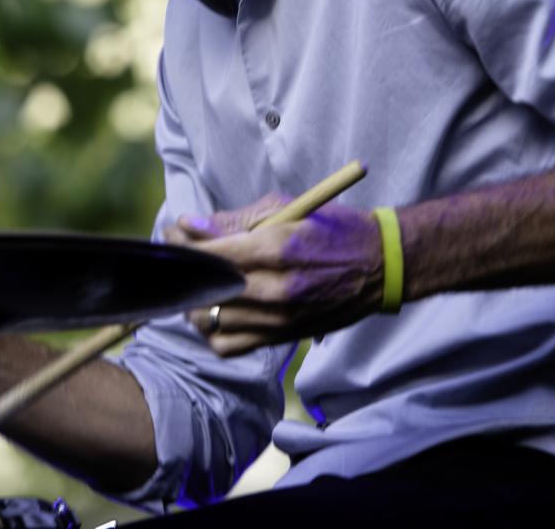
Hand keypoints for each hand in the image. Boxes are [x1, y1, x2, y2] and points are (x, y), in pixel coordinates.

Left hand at [164, 195, 385, 356]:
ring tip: (201, 284)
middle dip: (184, 272)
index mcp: (277, 249)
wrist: (380, 265)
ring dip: (195, 303)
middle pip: (205, 289)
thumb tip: (188, 226)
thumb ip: (234, 219)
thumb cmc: (332, 229)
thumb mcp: (286, 208)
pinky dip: (214, 332)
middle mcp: (276, 289)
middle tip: (181, 257)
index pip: (209, 254)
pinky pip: (229, 347)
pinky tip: (220, 310)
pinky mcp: (283, 337)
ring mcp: (279, 319)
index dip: (182, 245)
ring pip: (211, 323)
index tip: (173, 235)